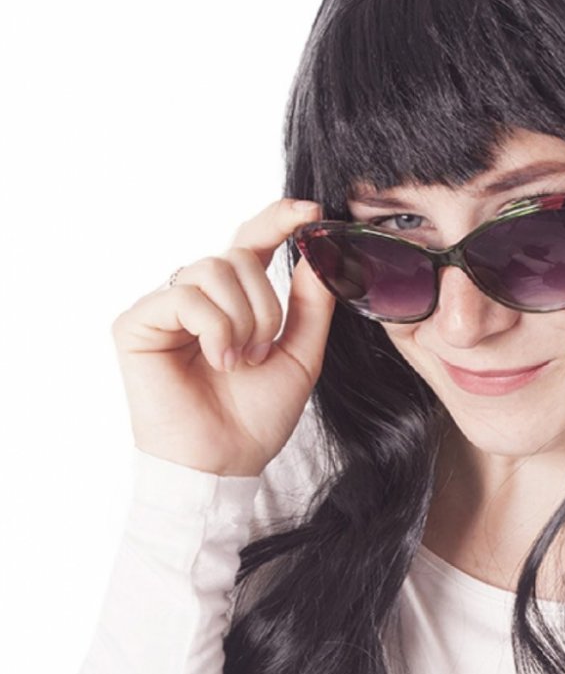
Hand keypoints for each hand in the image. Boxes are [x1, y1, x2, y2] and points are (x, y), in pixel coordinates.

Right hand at [111, 199, 334, 476]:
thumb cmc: (256, 415)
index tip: (311, 212)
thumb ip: (312, 302)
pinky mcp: (136, 322)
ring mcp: (165, 306)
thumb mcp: (301, 353)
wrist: (225, 462)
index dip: (279, 219)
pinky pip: (185, 295)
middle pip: (238, 254)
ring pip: (213, 269)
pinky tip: (218, 360)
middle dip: (266, 305)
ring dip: (242, 320)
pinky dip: (214, 328)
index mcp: (235, 299)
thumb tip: (319, 250)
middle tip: (262, 352)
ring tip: (238, 361)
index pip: (253, 240)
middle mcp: (197, 295)